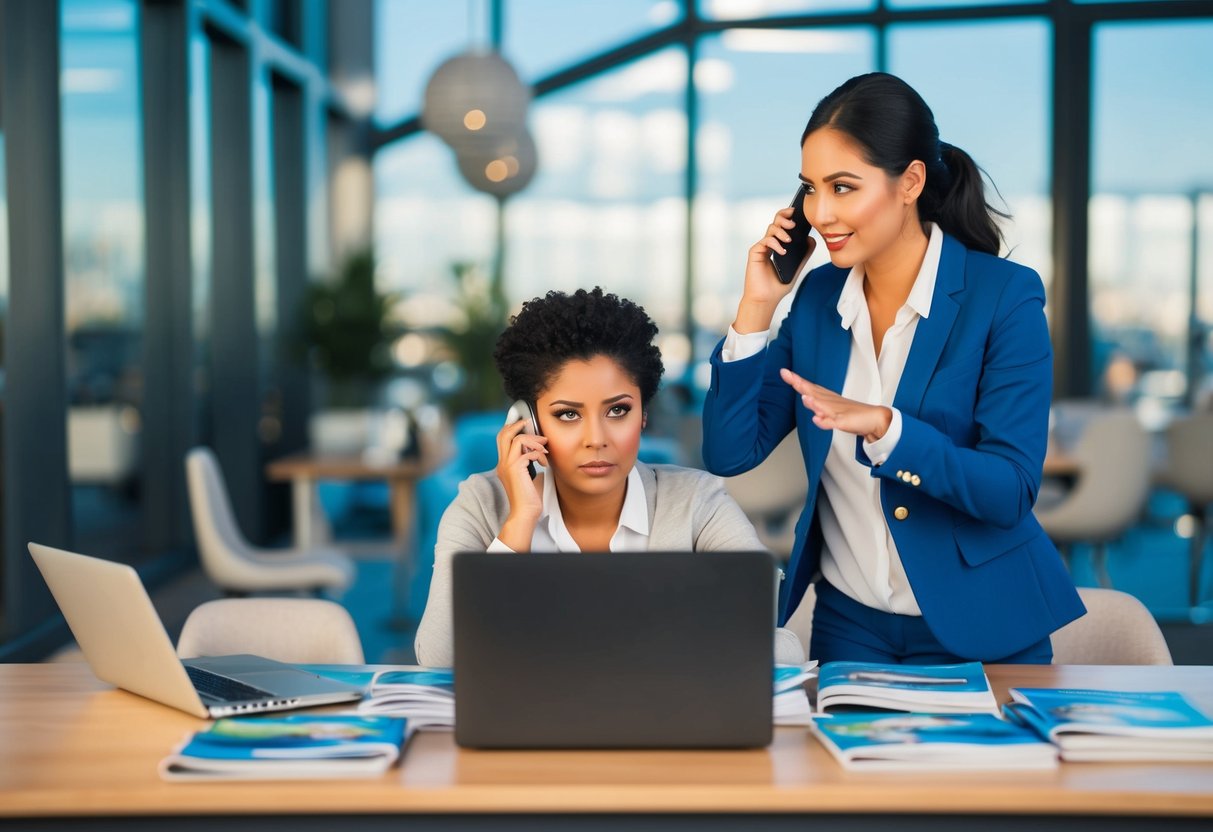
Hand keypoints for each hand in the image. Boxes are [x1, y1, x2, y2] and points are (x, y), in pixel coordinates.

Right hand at [495, 419, 546, 549]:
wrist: (525, 513)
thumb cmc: (529, 498)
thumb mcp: (528, 475)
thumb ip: (528, 462)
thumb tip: (539, 451)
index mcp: (504, 464)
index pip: (502, 438)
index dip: (513, 428)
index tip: (527, 426)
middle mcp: (502, 463)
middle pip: (504, 434)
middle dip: (519, 425)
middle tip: (532, 424)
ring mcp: (507, 466)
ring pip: (517, 440)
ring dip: (534, 441)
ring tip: (544, 449)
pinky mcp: (515, 469)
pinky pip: (528, 452)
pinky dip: (539, 455)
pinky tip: (545, 464)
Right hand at [734, 207, 815, 332]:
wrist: (766, 299)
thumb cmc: (778, 286)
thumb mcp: (797, 268)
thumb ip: (804, 254)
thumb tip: (811, 239)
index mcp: (778, 245)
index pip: (783, 226)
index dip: (789, 216)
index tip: (798, 212)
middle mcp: (769, 244)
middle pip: (775, 222)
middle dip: (784, 217)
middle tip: (793, 222)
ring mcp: (762, 247)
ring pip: (771, 229)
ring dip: (781, 231)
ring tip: (789, 239)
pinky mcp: (755, 253)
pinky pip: (765, 241)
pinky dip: (775, 244)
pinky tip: (782, 251)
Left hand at [780, 368, 891, 442]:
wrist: (875, 420)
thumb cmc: (854, 415)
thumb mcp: (833, 416)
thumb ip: (822, 415)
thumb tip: (814, 415)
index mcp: (827, 399)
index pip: (810, 388)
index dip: (797, 381)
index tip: (784, 372)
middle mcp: (831, 402)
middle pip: (813, 392)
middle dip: (799, 384)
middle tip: (786, 374)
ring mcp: (838, 412)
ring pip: (822, 406)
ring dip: (812, 401)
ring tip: (802, 396)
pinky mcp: (844, 422)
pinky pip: (833, 422)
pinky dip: (825, 421)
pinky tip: (817, 418)